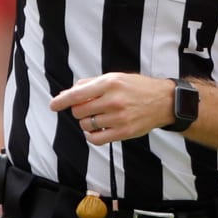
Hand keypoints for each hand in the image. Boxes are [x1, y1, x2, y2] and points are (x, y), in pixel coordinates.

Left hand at [49, 72, 174, 142]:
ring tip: (95, 117)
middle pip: (79, 111)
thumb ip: (88, 85)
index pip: (77, 94)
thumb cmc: (135, 88)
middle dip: (78, 110)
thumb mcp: (113, 78)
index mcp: (109, 83)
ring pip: (86, 125)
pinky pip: (97, 139)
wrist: (164, 101)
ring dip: (85, 122)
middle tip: (87, 108)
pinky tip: (94, 130)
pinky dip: (90, 136)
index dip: (61, 101)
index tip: (53, 105)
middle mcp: (114, 100)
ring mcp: (120, 118)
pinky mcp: (125, 132)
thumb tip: (65, 94)